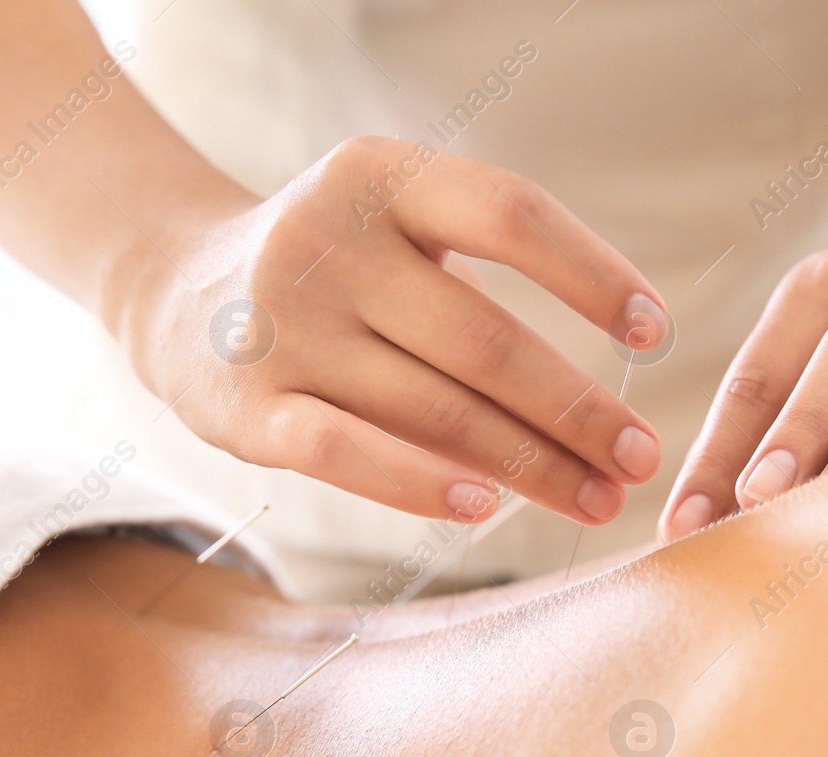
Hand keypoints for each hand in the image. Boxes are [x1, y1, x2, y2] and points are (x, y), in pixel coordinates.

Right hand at [122, 136, 668, 525]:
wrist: (172, 289)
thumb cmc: (331, 267)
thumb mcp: (394, 224)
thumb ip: (480, 276)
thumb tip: (609, 389)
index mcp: (378, 176)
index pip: (509, 215)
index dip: (593, 274)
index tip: (654, 336)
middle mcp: (325, 241)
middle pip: (484, 338)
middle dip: (577, 410)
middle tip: (641, 458)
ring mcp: (281, 325)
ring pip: (432, 408)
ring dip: (529, 465)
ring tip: (596, 497)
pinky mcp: (245, 407)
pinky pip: (346, 453)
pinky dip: (419, 484)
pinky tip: (482, 509)